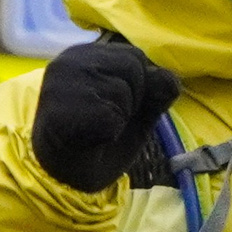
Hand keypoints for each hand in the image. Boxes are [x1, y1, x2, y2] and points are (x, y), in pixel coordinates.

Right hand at [30, 39, 180, 192]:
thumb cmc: (98, 139)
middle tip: (105, 120)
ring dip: (120, 118)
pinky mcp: (61, 111)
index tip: (114, 107)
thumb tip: (170, 79)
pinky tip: (89, 140)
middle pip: (133, 67)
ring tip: (95, 130)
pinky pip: (112, 119)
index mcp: (84, 55)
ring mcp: (62, 85)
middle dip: (132, 99)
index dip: (138, 87)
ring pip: (123, 92)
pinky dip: (109, 135)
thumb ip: (155, 92)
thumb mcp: (136, 113)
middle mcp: (69, 62)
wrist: (63, 176)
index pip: (135, 56)